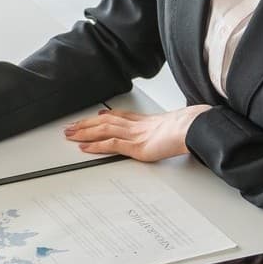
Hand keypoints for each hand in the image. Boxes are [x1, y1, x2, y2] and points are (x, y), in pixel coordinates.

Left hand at [64, 105, 210, 161]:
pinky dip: (96, 146)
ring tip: (70, 135)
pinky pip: (111, 145)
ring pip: (103, 131)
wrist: (192, 128)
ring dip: (84, 133)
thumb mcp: (177, 126)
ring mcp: (134, 136)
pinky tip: (85, 148)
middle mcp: (136, 126)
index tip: (96, 116)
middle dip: (86, 124)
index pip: (119, 116)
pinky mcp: (135, 147)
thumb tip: (177, 130)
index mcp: (146, 121)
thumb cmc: (188, 128)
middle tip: (71, 127)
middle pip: (105, 122)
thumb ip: (170, 128)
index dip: (105, 116)